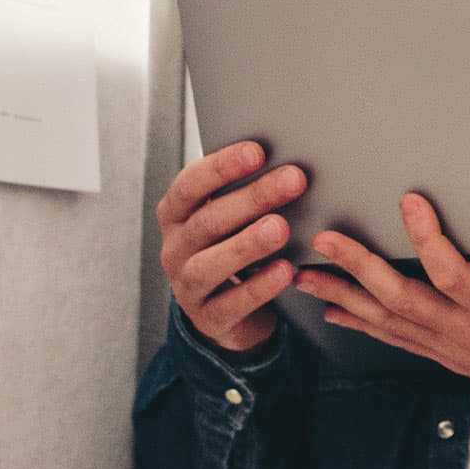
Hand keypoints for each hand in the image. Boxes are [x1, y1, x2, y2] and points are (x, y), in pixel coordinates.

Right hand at [155, 141, 304, 356]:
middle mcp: (176, 248)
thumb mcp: (230, 220)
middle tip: (293, 179)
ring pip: (209, 264)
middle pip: (208, 221)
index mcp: (177, 215)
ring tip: (280, 227)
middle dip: (252, 198)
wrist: (226, 311)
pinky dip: (259, 287)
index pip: (190, 185)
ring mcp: (187, 285)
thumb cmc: (231, 248)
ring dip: (246, 244)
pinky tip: (284, 271)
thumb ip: (244, 194)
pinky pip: (231, 303)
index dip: (221, 167)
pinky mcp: (209, 317)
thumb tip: (288, 162)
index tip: (257, 151)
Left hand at [292, 192, 469, 401]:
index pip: (453, 273)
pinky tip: (334, 308)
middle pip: (401, 297)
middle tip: (326, 241)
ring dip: (343, 295)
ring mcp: (450, 346)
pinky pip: (393, 337)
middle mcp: (466, 331)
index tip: (409, 202)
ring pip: (387, 320)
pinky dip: (359, 322)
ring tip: (305, 274)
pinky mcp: (444, 354)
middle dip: (358, 267)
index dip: (427, 238)